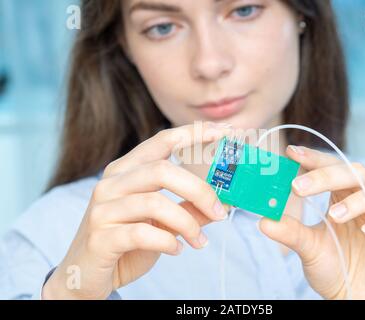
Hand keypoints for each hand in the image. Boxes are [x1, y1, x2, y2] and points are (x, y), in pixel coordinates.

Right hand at [43, 122, 231, 299]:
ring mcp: (102, 208)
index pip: (162, 141)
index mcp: (126, 170)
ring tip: (199, 241)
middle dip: (199, 190)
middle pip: (162, 170)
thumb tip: (225, 201)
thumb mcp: (162, 223)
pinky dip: (167, 242)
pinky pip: (142, 233)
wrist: (86, 275)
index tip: (225, 131)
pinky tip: (176, 249)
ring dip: (188, 224)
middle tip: (221, 211)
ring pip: (155, 203)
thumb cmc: (127, 243)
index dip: (194, 133)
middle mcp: (111, 182)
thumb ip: (189, 209)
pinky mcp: (100, 237)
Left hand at [259, 146, 364, 299]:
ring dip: (360, 199)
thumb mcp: (307, 248)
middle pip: (359, 173)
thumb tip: (264, 220)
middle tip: (298, 188)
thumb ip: (290, 232)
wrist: (349, 297)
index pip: (334, 167)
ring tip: (333, 215)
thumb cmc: (332, 266)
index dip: (315, 159)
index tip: (292, 152)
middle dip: (328, 176)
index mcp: (346, 196)